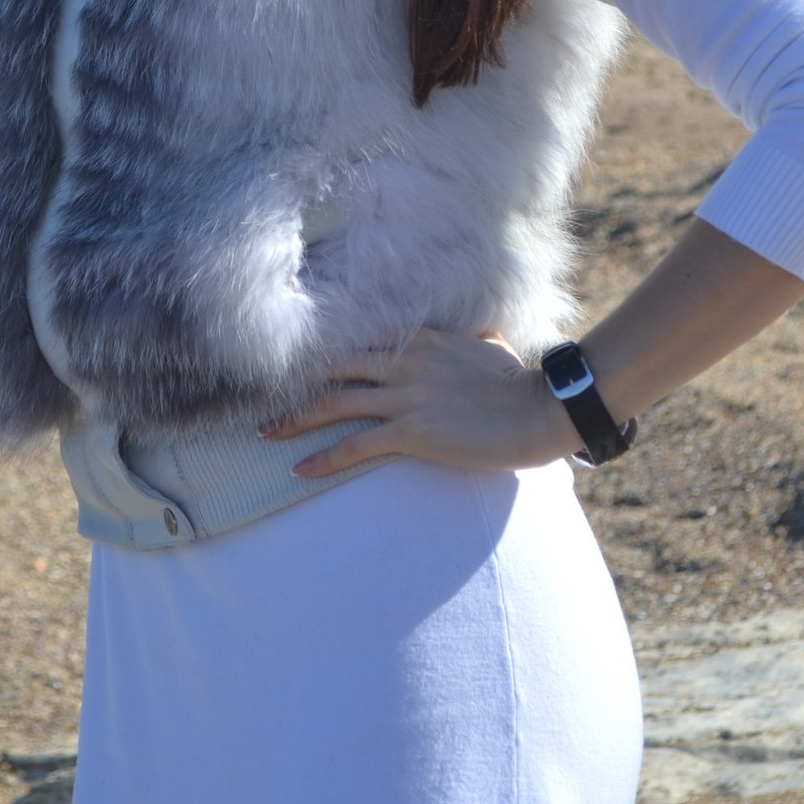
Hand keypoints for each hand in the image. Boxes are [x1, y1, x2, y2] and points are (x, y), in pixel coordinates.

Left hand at [260, 328, 569, 477]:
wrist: (538, 410)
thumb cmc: (519, 382)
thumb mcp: (489, 347)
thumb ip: (471, 339)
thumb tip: (480, 334)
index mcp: (419, 339)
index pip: (358, 341)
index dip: (325, 355)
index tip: (300, 367)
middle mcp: (403, 362)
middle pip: (334, 369)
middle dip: (297, 384)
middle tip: (265, 398)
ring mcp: (405, 396)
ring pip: (334, 403)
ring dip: (295, 419)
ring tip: (266, 434)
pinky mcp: (411, 430)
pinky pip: (355, 444)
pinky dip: (324, 457)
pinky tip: (301, 468)